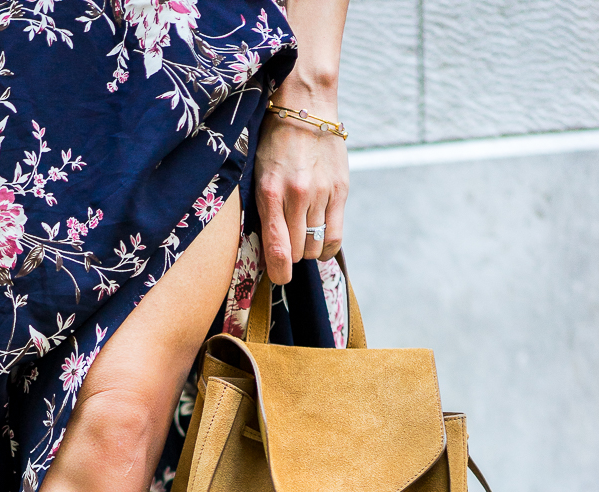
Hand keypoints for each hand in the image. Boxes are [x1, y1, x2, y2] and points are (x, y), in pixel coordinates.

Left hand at [254, 82, 348, 284]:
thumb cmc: (274, 144)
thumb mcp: (257, 175)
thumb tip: (268, 252)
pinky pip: (335, 236)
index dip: (278, 271)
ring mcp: (321, 194)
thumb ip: (263, 211)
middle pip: (297, 252)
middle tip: (286, 244)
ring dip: (307, 249)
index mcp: (270, 192)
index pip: (278, 248)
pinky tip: (319, 243)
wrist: (305, 108)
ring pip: (314, 246)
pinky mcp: (340, 191)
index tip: (280, 276)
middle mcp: (297, 195)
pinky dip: (326, 247)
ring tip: (301, 236)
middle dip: (290, 256)